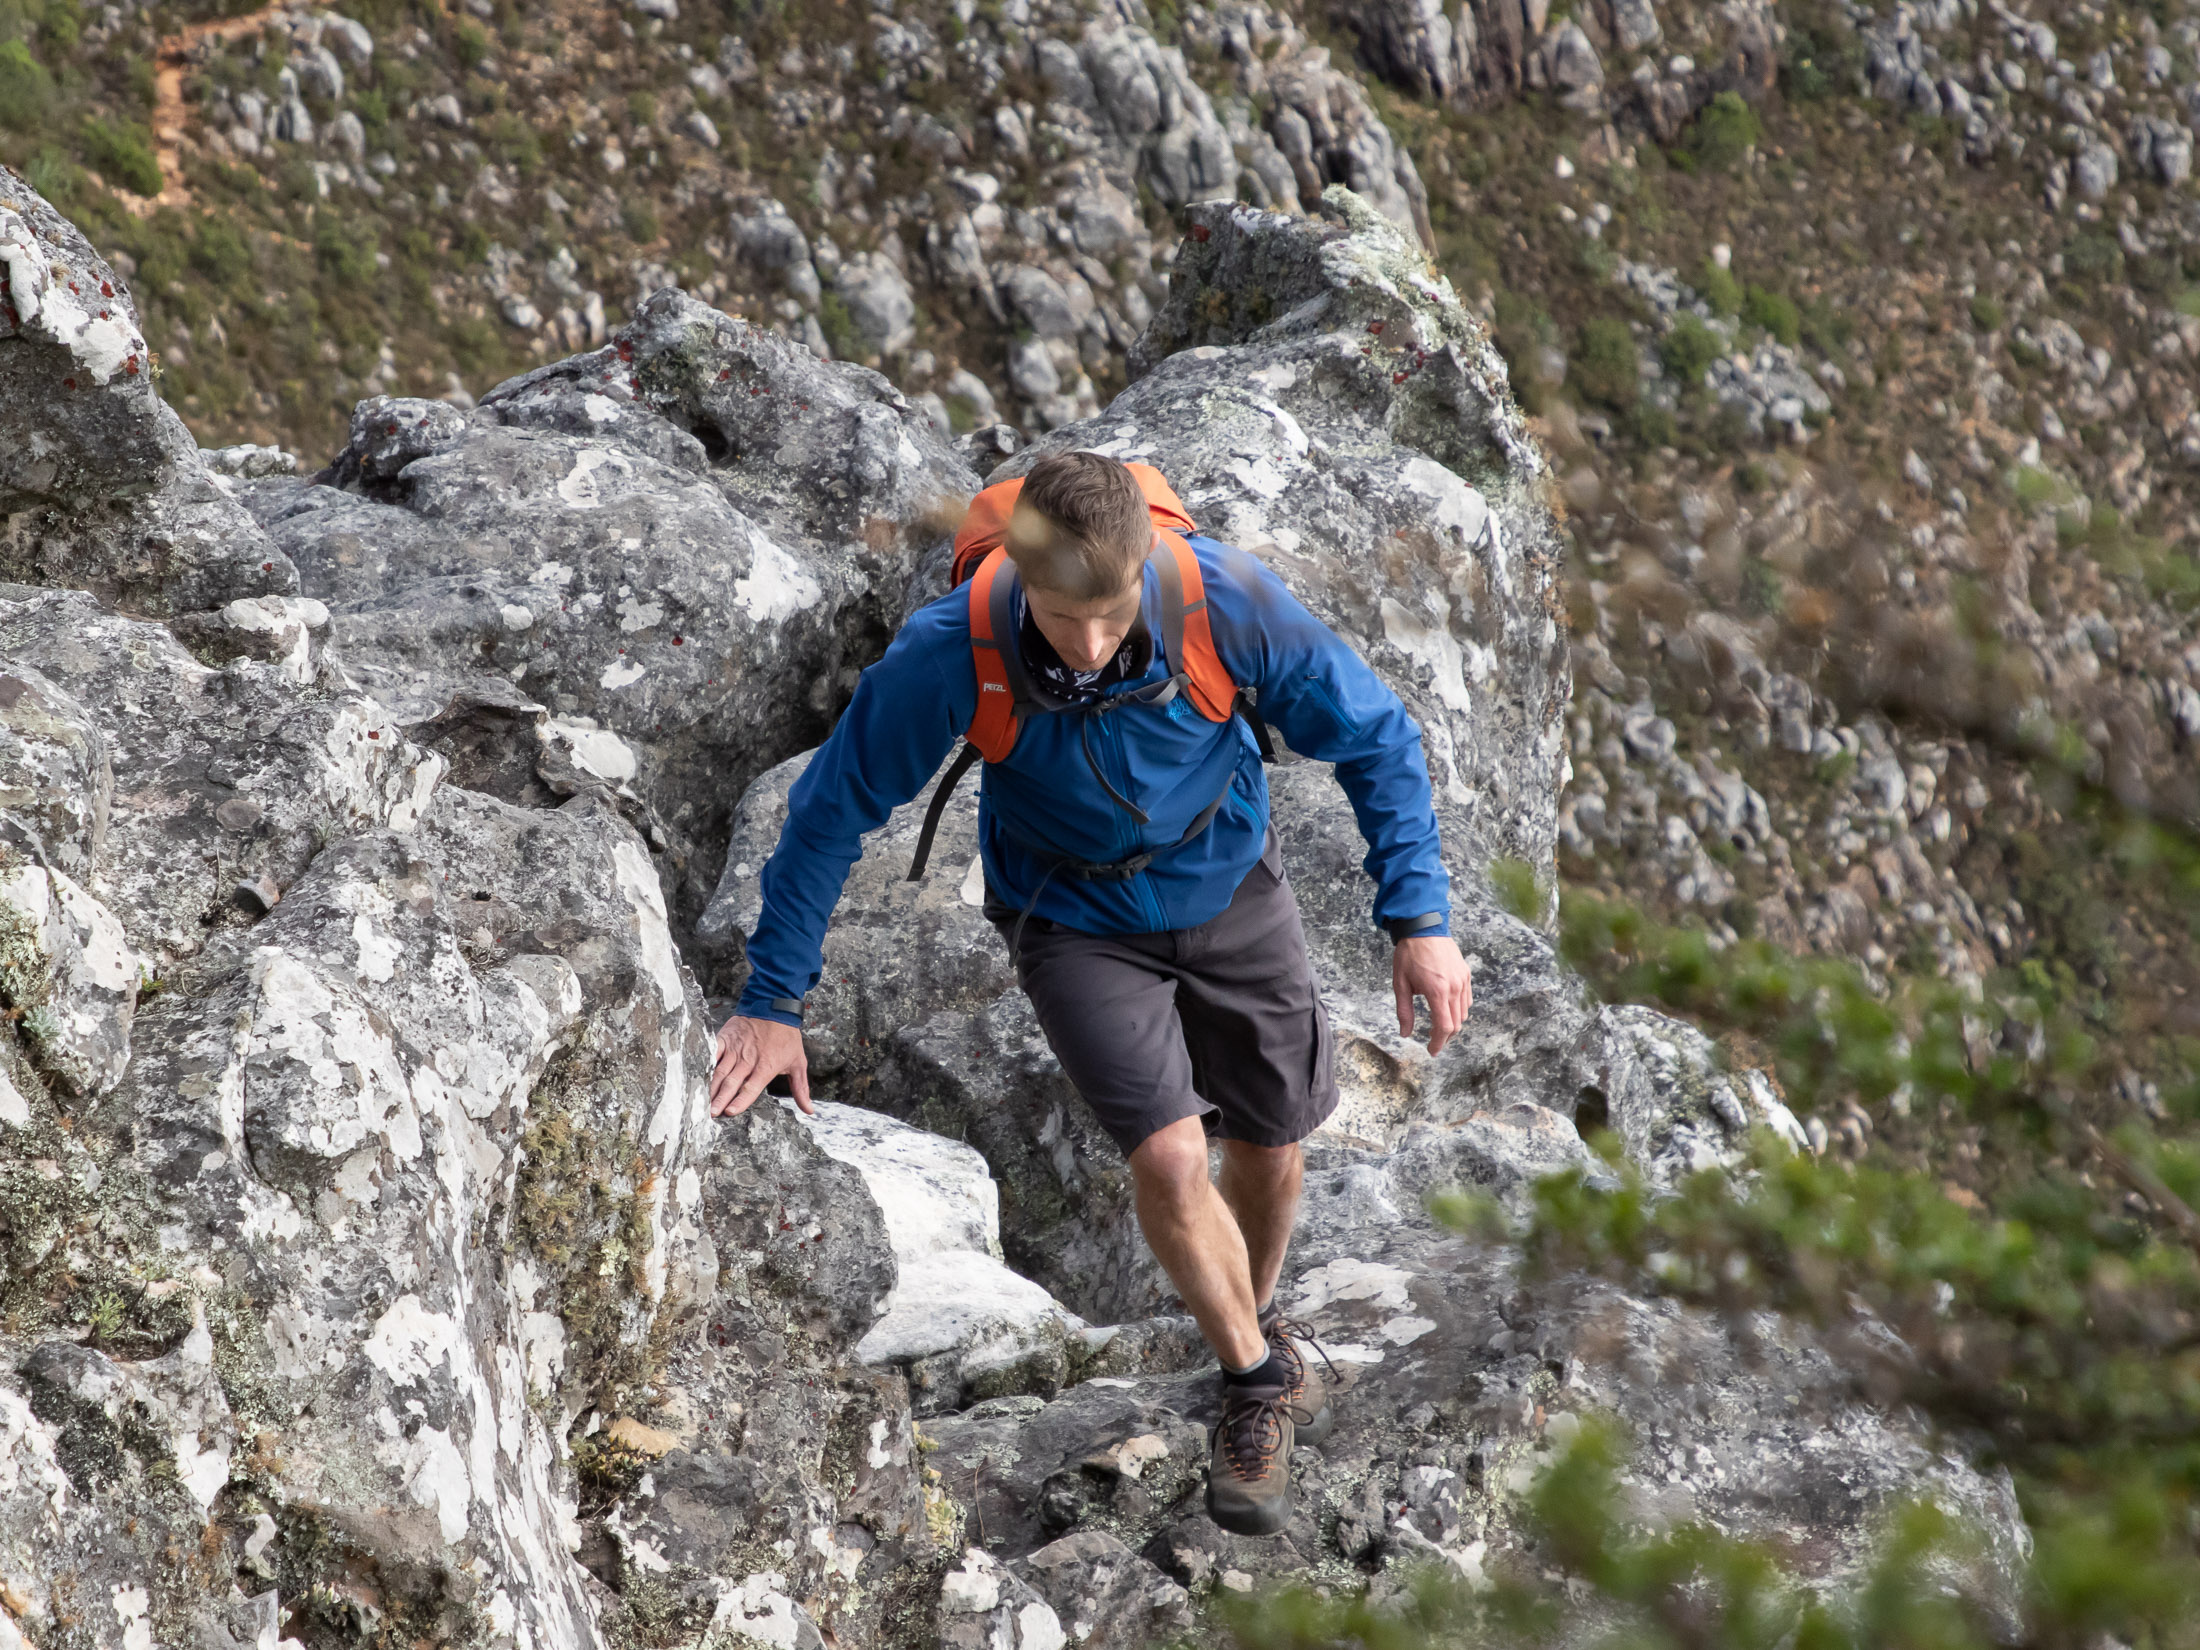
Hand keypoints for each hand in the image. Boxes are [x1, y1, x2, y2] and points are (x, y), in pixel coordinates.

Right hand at [709, 1015, 810, 1117]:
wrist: (774, 1007)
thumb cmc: (787, 1037)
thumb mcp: (798, 1062)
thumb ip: (801, 1088)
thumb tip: (809, 1110)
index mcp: (766, 1066)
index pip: (751, 1087)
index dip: (740, 1100)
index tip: (730, 1112)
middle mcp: (749, 1059)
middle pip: (732, 1082)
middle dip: (720, 1099)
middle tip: (711, 1113)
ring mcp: (736, 1049)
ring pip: (720, 1070)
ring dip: (711, 1086)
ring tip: (702, 1100)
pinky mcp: (726, 1038)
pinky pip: (713, 1052)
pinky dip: (705, 1063)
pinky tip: (697, 1074)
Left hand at [1393, 935, 1471, 1054]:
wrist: (1423, 927)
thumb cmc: (1408, 955)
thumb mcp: (1400, 984)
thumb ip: (1404, 1011)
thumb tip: (1404, 1033)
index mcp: (1437, 992)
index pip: (1443, 1027)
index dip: (1438, 1043)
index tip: (1431, 1051)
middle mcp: (1454, 988)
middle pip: (1456, 1024)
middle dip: (1445, 1037)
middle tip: (1433, 1042)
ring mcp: (1463, 980)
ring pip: (1464, 1013)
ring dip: (1453, 1024)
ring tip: (1438, 1027)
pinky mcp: (1466, 974)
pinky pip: (1467, 999)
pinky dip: (1459, 1010)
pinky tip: (1447, 1009)